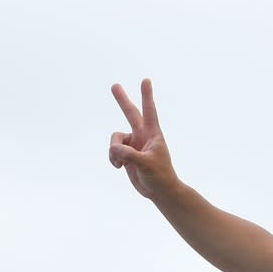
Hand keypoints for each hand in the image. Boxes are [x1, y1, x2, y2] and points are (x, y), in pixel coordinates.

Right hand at [109, 79, 176, 199]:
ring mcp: (133, 144)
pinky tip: (119, 167)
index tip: (145, 80)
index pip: (149, 111)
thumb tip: (114, 149)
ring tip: (120, 163)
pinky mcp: (126, 154)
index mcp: (153, 134)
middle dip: (122, 100)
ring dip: (114, 150)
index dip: (147, 96)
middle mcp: (142, 135)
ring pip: (115, 139)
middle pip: (130, 113)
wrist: (159, 191)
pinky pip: (113, 151)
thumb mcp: (146, 165)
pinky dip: (112, 158)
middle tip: (114, 85)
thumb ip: (129, 155)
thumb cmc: (160, 176)